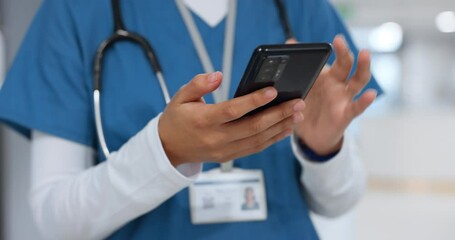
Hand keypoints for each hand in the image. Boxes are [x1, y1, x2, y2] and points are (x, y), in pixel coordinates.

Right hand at [159, 72, 305, 166]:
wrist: (168, 148)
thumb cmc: (176, 119)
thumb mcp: (180, 97)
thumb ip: (198, 84)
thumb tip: (217, 75)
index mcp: (203, 120)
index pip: (232, 111)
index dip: (253, 101)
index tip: (272, 91)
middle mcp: (216, 138)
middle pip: (252, 127)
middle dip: (278, 114)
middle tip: (298, 103)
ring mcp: (224, 150)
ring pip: (258, 140)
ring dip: (280, 127)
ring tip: (298, 114)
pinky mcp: (229, 156)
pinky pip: (255, 149)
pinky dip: (272, 139)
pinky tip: (286, 128)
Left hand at [294, 35, 376, 154]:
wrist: (309, 135)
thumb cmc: (307, 107)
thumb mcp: (301, 87)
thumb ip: (298, 66)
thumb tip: (290, 42)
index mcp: (329, 76)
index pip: (337, 59)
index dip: (339, 48)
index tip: (335, 39)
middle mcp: (339, 85)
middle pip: (347, 65)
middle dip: (345, 52)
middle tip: (339, 40)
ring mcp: (344, 99)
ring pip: (358, 81)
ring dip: (363, 67)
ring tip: (364, 54)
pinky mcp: (346, 115)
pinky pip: (357, 107)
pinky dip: (365, 101)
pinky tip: (370, 94)